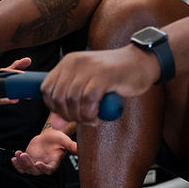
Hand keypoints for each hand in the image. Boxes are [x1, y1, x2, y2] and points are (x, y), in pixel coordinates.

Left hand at [12, 122, 77, 175]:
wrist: (49, 135)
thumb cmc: (58, 138)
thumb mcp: (64, 140)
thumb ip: (71, 146)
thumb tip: (80, 149)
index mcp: (53, 163)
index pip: (48, 170)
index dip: (43, 169)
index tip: (38, 163)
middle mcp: (44, 165)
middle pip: (35, 171)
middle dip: (28, 164)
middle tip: (24, 155)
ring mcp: (35, 163)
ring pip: (27, 169)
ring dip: (21, 163)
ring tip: (19, 154)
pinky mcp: (29, 160)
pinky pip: (21, 166)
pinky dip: (17, 163)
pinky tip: (16, 155)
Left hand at [40, 46, 158, 124]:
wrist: (141, 62)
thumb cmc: (116, 76)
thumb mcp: (89, 89)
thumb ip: (71, 105)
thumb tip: (55, 125)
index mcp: (69, 63)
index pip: (46, 89)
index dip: (53, 107)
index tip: (68, 115)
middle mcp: (75, 62)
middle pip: (58, 97)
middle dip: (68, 115)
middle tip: (83, 119)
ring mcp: (89, 67)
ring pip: (73, 100)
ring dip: (81, 116)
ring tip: (92, 119)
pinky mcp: (104, 75)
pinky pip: (89, 100)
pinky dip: (91, 113)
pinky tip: (98, 116)